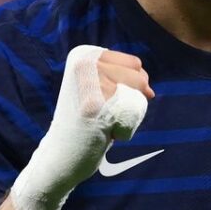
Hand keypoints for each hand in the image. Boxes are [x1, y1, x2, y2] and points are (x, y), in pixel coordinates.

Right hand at [9, 45, 154, 209]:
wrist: (61, 155)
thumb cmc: (86, 121)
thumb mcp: (98, 87)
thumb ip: (124, 76)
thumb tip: (149, 90)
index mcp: (84, 54)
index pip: (135, 64)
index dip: (131, 87)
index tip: (104, 100)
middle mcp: (84, 62)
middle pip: (140, 79)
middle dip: (131, 102)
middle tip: (102, 113)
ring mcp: (89, 83)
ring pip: (139, 96)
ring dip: (128, 116)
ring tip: (101, 122)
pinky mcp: (95, 105)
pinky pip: (133, 114)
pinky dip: (125, 130)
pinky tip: (101, 133)